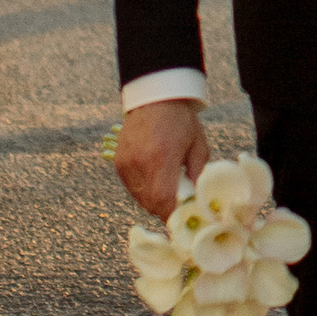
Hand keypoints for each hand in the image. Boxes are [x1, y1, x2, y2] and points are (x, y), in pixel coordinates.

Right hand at [115, 97, 209, 215]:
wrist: (154, 97)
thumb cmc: (180, 120)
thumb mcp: (198, 145)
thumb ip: (198, 174)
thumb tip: (197, 199)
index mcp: (162, 158)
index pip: (163, 201)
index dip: (172, 215)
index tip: (182, 218)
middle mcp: (140, 163)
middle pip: (150, 204)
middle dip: (165, 208)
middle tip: (177, 203)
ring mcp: (126, 163)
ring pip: (139, 198)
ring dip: (153, 199)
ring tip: (166, 186)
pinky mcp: (118, 162)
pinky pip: (131, 186)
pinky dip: (142, 189)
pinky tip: (154, 177)